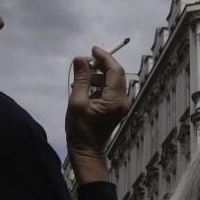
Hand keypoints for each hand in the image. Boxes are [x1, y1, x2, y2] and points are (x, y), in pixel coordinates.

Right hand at [66, 45, 129, 184]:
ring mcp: (120, 105)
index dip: (105, 57)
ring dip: (96, 76)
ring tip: (78, 81)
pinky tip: (83, 88)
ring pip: (111, 81)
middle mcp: (122, 101)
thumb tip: (80, 59)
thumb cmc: (80, 130)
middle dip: (99, 66)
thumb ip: (81, 79)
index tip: (93, 49)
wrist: (86, 150)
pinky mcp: (115, 108)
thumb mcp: (76, 102)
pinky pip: (108, 90)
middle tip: (82, 63)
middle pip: (115, 74)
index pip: (115, 71)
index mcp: (115, 100)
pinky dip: (97, 85)